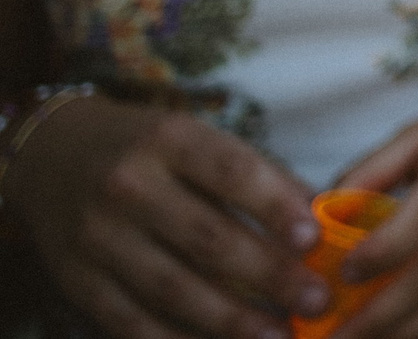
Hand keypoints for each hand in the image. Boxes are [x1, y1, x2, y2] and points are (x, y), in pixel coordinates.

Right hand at [9, 94, 324, 338]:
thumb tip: (325, 213)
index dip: (274, 207)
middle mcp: (129, 187)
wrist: (52, 157)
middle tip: (316, 300)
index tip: (314, 239)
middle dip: (268, 275)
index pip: (231, 172)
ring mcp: (98, 237)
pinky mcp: (78, 280)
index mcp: (168, 140)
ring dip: (231, 319)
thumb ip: (257, 174)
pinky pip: (130, 321)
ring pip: (171, 288)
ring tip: (278, 335)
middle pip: (206, 238)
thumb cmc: (149, 149)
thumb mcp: (197, 139)